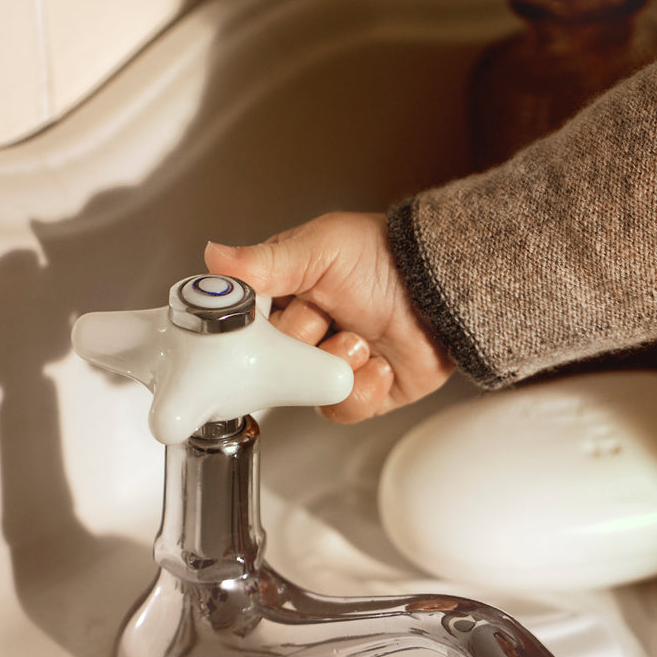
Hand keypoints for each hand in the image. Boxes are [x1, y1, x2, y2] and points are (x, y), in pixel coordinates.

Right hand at [203, 213, 452, 423]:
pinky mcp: (355, 393)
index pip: (241, 325)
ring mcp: (326, 365)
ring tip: (362, 339)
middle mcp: (298, 332)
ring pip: (302, 390)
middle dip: (304, 342)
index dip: (250, 330)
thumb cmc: (383, 256)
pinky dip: (360, 389)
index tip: (264, 324)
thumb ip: (267, 261)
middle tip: (327, 318)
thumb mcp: (321, 247)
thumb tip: (214, 257)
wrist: (442, 288)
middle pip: (270, 362)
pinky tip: (378, 363)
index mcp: (281, 293)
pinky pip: (338, 409)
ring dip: (336, 366)